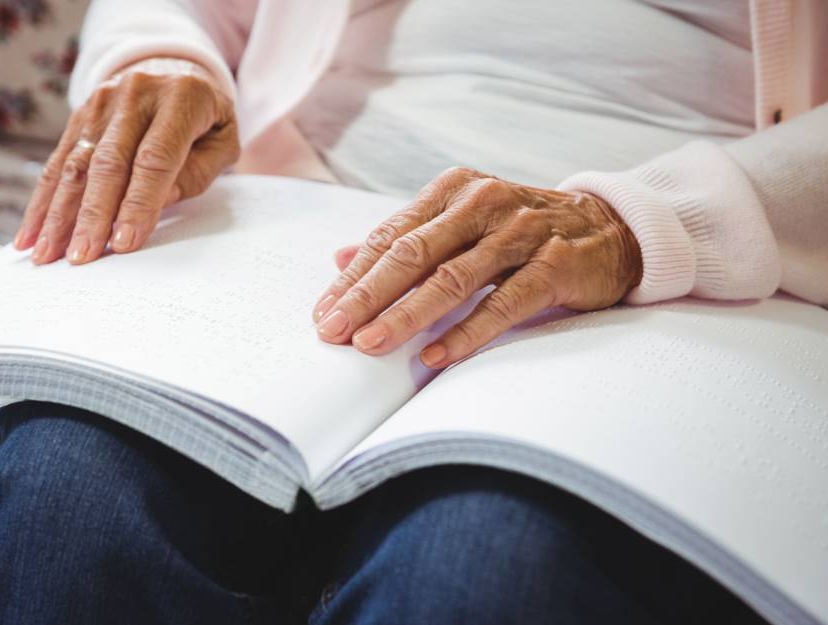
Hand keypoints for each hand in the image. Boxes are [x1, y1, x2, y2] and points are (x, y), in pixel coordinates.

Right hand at [15, 57, 239, 263]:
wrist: (176, 70)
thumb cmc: (205, 121)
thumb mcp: (221, 143)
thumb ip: (195, 174)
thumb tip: (154, 207)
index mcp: (182, 97)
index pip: (155, 158)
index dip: (139, 203)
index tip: (124, 242)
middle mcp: (137, 93)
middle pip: (108, 162)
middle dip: (92, 215)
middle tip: (82, 256)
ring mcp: (103, 101)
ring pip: (76, 163)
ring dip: (59, 214)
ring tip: (48, 253)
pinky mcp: (80, 113)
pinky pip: (58, 161)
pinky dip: (44, 200)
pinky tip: (32, 232)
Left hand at [312, 168, 642, 367]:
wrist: (611, 228)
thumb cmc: (523, 230)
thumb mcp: (462, 222)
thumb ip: (406, 239)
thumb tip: (340, 259)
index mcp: (454, 190)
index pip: (391, 236)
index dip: (353, 278)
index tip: (323, 313)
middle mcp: (483, 204)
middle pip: (413, 253)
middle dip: (367, 296)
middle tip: (333, 330)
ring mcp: (521, 232)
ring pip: (452, 278)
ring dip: (406, 315)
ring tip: (371, 345)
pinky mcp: (555, 265)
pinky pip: (502, 303)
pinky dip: (466, 331)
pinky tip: (435, 356)